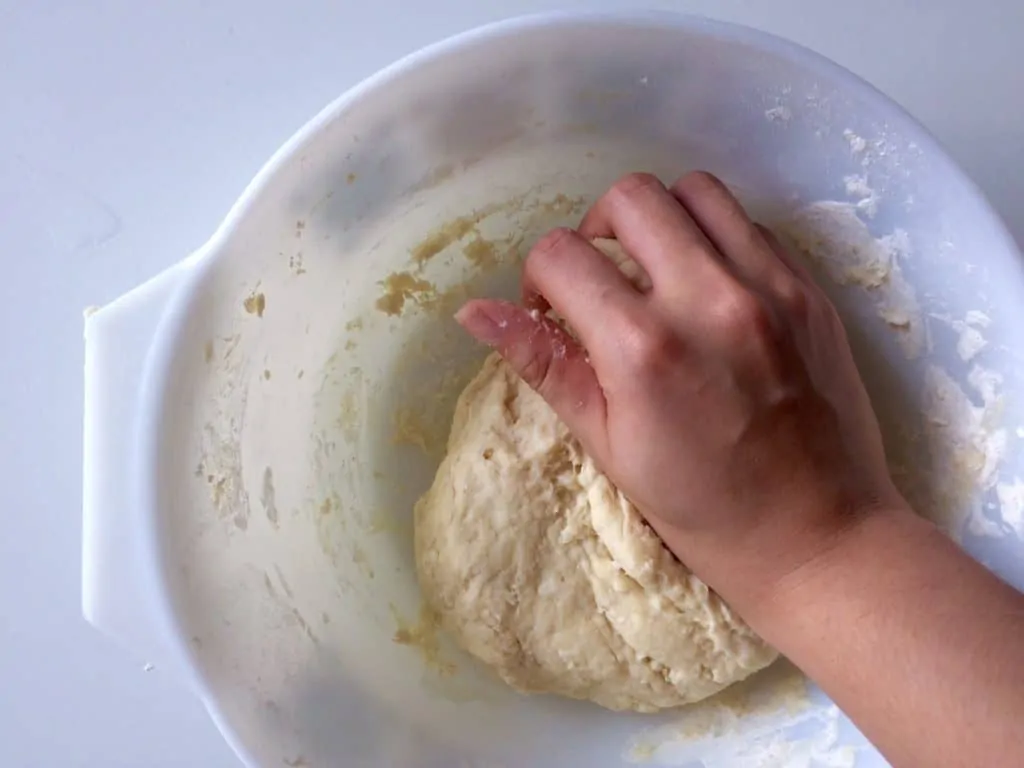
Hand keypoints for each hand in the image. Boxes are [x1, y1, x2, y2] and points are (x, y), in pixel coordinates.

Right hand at [455, 171, 906, 605]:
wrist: (819, 537)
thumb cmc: (702, 510)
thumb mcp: (607, 445)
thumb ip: (545, 364)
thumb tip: (472, 312)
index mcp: (643, 349)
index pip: (562, 256)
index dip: (539, 279)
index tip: (553, 311)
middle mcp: (708, 299)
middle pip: (630, 196)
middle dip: (595, 229)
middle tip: (602, 280)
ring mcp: (771, 287)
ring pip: (696, 190)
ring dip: (660, 219)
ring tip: (657, 272)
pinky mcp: (811, 290)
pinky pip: (751, 224)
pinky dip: (716, 240)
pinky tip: (711, 290)